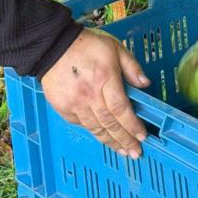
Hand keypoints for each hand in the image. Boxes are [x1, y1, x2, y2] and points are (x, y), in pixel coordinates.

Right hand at [40, 28, 150, 156]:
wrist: (52, 46)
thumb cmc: (85, 45)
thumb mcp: (115, 47)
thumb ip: (132, 67)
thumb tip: (146, 85)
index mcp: (105, 79)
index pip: (121, 109)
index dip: (133, 125)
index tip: (142, 136)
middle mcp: (90, 95)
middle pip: (110, 124)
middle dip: (125, 140)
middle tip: (135, 152)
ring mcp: (75, 104)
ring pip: (96, 128)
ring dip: (110, 141)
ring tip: (122, 151)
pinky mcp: (63, 108)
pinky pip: (81, 124)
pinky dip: (93, 131)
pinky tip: (103, 136)